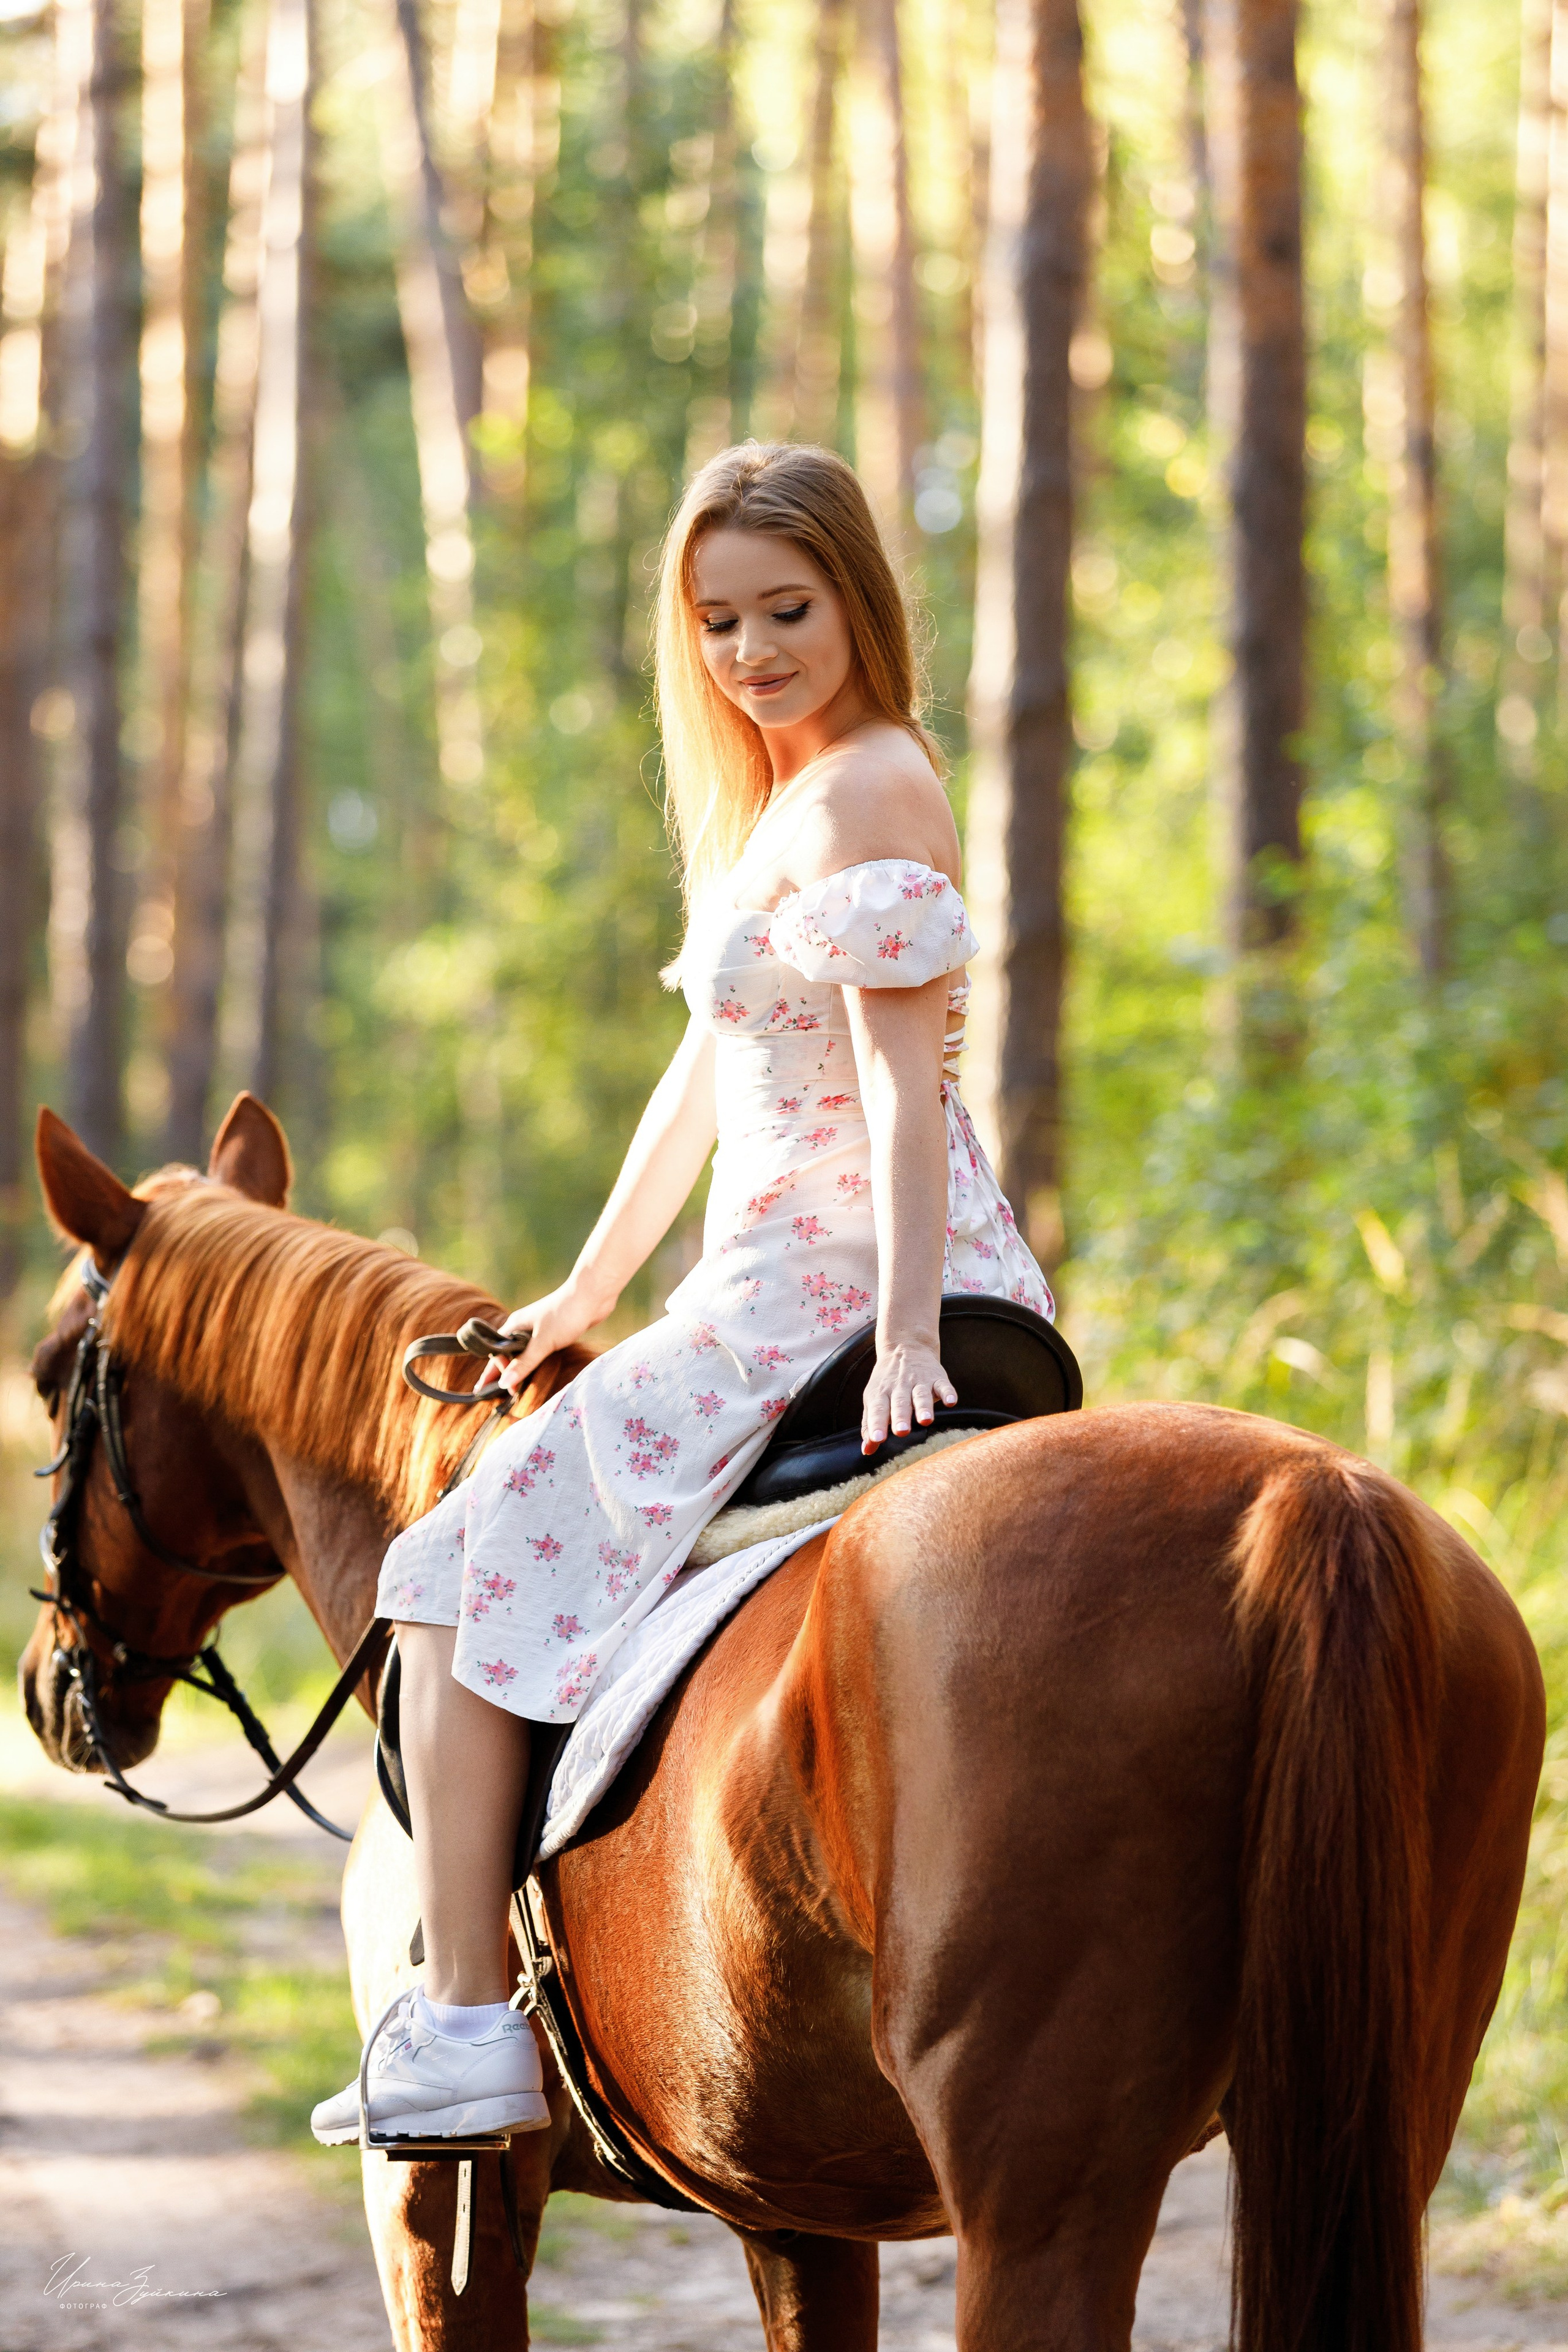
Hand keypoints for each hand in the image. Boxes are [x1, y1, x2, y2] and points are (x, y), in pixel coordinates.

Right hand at [487, 1274, 615, 1394]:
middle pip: (507, 1354)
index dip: (493, 1372)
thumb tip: (504, 1383)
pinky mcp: (551, 1333)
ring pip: (522, 1353)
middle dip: (504, 1373)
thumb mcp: (543, 1342)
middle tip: (505, 1395)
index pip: (495, 1352)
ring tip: (515, 1389)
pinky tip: (535, 1374)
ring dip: (518, 1369)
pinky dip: (533, 1364)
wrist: (592, 1295)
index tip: (489, 1391)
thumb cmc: (565, 1314)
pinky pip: (536, 1352)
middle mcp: (522, 1327)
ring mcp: (537, 1330)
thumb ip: (524, 1363)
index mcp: (514, 1326)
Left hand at [861, 1339, 955, 1454]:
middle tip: (901, 1431)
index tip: (877, 1439)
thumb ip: (870, 1425)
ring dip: (923, 1408)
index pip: (877, 1410)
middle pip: (900, 1403)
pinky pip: (943, 1385)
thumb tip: (867, 1450)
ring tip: (925, 1421)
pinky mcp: (937, 1378)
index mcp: (881, 1393)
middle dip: (900, 1417)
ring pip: (921, 1395)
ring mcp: (919, 1381)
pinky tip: (950, 1401)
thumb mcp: (874, 1399)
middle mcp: (899, 1387)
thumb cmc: (887, 1382)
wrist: (905, 1346)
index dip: (876, 1425)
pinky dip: (947, 1392)